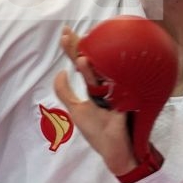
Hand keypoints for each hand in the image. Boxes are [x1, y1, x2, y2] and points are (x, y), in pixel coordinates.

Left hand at [51, 27, 138, 175]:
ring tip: (79, 57)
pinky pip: (114, 95)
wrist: (117, 151)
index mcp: (94, 86)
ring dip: (88, 69)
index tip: (64, 33)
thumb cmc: (98, 130)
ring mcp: (115, 96)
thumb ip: (65, 92)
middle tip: (67, 31)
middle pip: (90, 63)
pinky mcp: (122, 108)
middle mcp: (104, 86)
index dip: (73, 48)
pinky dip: (106, 88)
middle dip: (78, 47)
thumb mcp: (76, 110)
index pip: (82, 62)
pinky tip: (95, 78)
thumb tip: (60, 72)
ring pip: (100, 78)